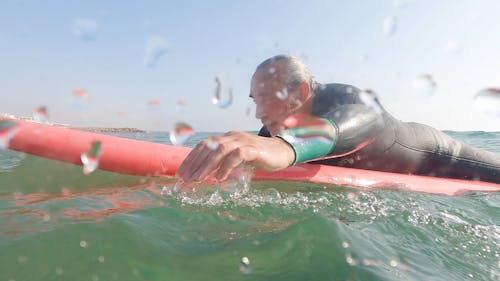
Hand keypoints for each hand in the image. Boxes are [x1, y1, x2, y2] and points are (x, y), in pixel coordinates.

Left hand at [176, 131, 294, 182]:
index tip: (180, 173)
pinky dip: (226, 166)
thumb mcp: (237, 157)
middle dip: (194, 164)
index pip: (203, 145)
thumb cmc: (258, 156)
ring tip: (198, 180)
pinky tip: (219, 177)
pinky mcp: (254, 149)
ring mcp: (243, 141)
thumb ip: (224, 162)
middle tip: (185, 179)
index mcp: (226, 138)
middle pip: (208, 147)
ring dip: (206, 166)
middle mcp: (232, 137)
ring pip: (220, 150)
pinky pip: (237, 155)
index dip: (190, 159)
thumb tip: (205, 175)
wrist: (282, 152)